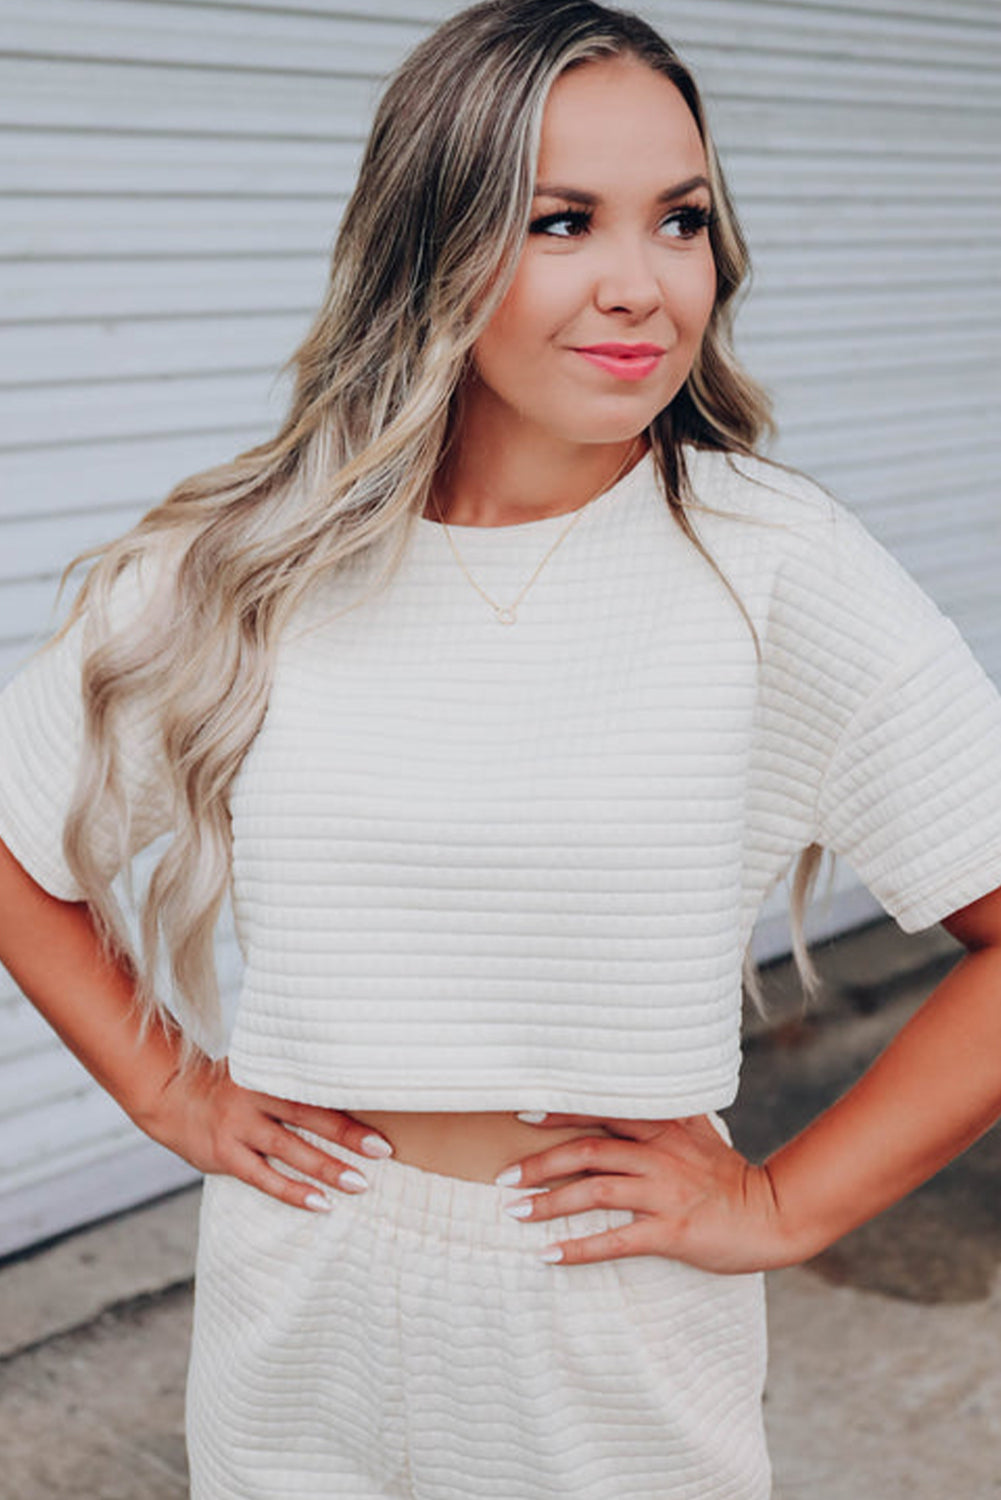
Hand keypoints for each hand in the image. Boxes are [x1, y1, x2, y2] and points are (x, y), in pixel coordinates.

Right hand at [136, 1052, 393, 1212]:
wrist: (170, 1097)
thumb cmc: (229, 1087)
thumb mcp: (257, 1071)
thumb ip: (291, 1082)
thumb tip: (347, 1093)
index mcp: (267, 1073)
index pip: (313, 1087)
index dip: (347, 1100)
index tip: (381, 1111)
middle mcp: (253, 1098)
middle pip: (307, 1115)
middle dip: (347, 1134)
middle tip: (383, 1150)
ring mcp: (237, 1127)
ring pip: (288, 1149)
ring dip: (325, 1167)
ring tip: (359, 1183)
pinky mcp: (224, 1155)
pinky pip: (263, 1177)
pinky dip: (293, 1191)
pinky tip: (321, 1203)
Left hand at [496, 1112, 788, 1272]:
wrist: (774, 1214)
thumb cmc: (729, 1178)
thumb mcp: (699, 1133)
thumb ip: (664, 1118)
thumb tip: (628, 1104)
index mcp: (663, 1128)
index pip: (601, 1112)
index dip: (560, 1113)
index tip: (522, 1115)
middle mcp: (660, 1154)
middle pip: (587, 1150)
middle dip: (539, 1163)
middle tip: (503, 1178)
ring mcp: (665, 1192)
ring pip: (594, 1190)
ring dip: (549, 1202)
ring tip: (514, 1212)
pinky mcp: (672, 1229)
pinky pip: (616, 1239)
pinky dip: (579, 1248)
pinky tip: (549, 1255)